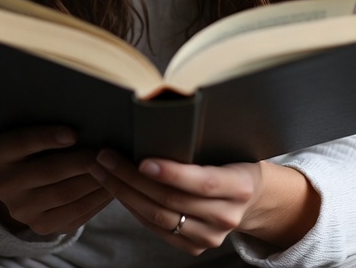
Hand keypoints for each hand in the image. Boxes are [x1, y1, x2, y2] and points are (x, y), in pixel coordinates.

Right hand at [0, 126, 111, 234]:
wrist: (15, 184)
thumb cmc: (29, 146)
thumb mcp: (25, 131)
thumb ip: (43, 124)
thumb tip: (85, 119)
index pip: (22, 143)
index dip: (47, 137)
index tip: (73, 133)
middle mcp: (3, 185)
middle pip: (49, 171)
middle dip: (82, 161)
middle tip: (107, 151)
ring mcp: (20, 210)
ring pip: (65, 194)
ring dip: (94, 180)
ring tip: (114, 167)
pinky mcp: (40, 226)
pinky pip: (74, 214)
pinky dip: (96, 199)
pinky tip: (111, 186)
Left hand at [89, 151, 318, 255]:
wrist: (251, 198)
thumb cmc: (233, 159)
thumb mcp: (229, 145)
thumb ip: (201, 140)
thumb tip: (160, 108)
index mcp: (240, 185)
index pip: (203, 182)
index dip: (172, 173)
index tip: (143, 159)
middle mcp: (227, 216)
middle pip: (172, 200)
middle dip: (133, 178)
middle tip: (107, 157)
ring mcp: (211, 236)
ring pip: (158, 218)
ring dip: (125, 194)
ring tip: (104, 171)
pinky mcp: (196, 247)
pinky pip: (157, 229)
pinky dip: (134, 208)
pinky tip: (119, 190)